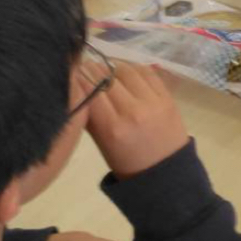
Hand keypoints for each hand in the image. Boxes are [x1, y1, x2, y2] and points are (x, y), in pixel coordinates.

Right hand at [87, 62, 188, 179]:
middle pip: (106, 78)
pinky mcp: (168, 97)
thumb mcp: (101, 144)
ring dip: (113, 67)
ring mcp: (152, 102)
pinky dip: (133, 68)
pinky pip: (147, 72)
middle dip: (93, 70)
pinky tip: (126, 72)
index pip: (90, 91)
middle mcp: (132, 111)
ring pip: (126, 71)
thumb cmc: (128, 165)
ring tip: (107, 70)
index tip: (73, 73)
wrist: (167, 173)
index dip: (79, 77)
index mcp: (112, 128)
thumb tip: (77, 86)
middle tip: (86, 67)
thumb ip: (89, 116)